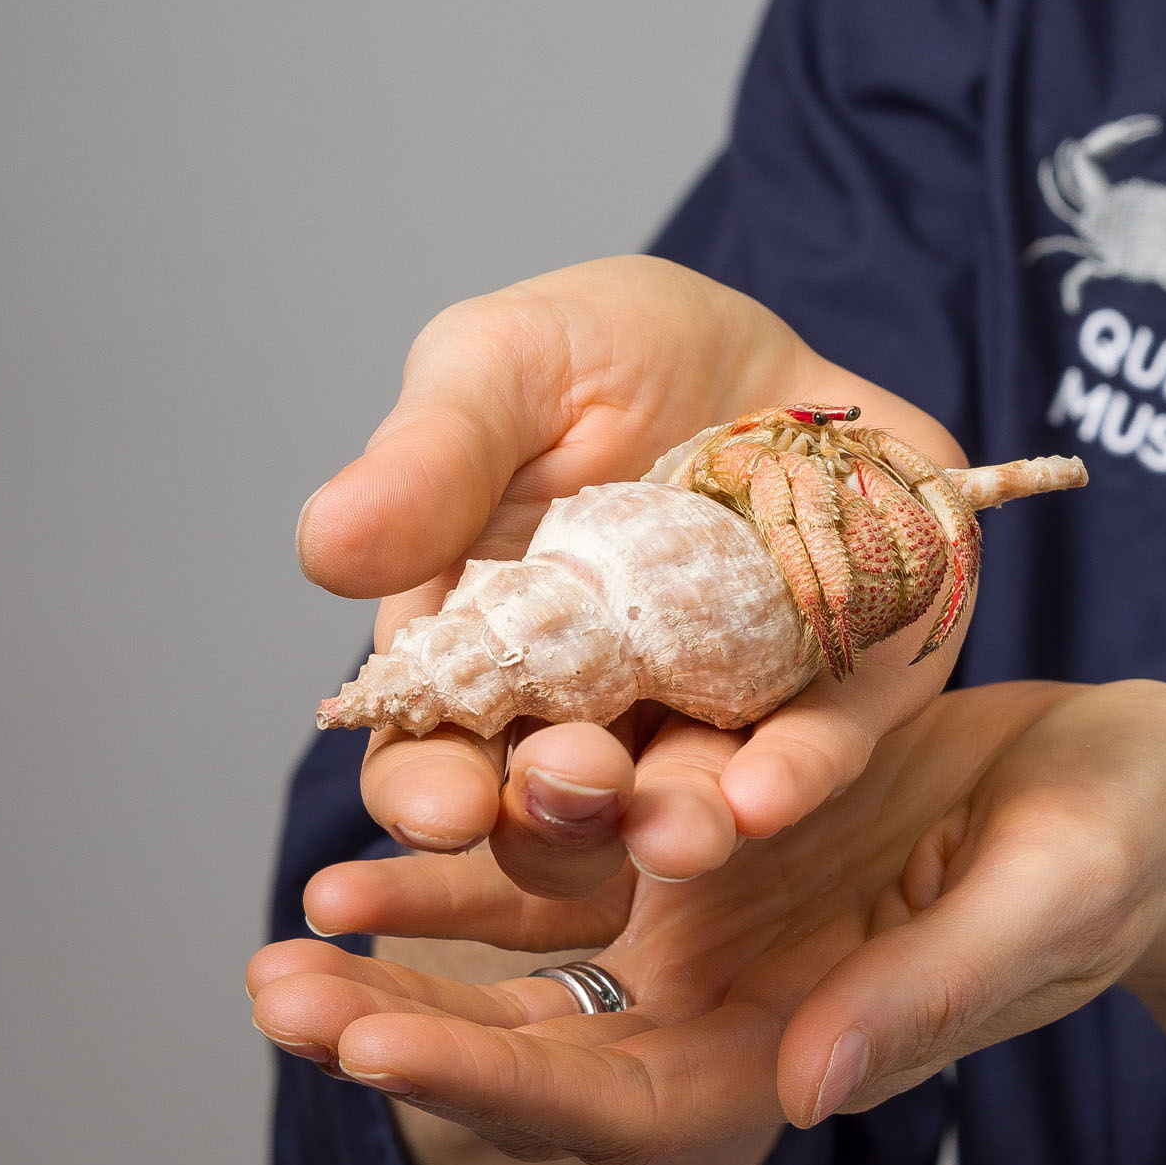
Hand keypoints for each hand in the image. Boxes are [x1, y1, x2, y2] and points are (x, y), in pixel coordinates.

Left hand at [249, 676, 1165, 1163]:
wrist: (1153, 782)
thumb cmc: (1128, 850)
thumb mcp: (1045, 905)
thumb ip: (926, 1001)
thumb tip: (802, 1091)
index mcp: (811, 1054)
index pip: (623, 1106)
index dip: (497, 1086)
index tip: (370, 1051)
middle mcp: (742, 1007)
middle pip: (549, 1048)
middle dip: (405, 1030)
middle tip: (271, 990)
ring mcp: (728, 925)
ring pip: (545, 959)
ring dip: (418, 947)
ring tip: (293, 930)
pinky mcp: (726, 832)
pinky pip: (582, 852)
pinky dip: (489, 846)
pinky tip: (402, 806)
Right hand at [295, 255, 975, 894]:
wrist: (769, 333)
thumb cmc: (605, 351)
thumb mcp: (505, 365)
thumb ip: (431, 456)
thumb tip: (329, 547)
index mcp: (484, 647)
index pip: (436, 754)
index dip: (428, 792)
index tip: (443, 806)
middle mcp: (597, 705)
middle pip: (562, 809)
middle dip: (564, 818)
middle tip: (578, 781)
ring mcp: (719, 705)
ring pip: (689, 804)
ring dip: (681, 828)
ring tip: (686, 832)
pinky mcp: (836, 682)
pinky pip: (820, 747)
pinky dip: (797, 773)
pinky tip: (773, 789)